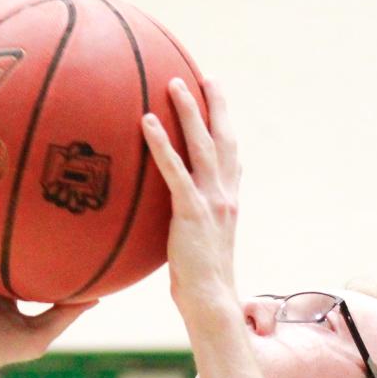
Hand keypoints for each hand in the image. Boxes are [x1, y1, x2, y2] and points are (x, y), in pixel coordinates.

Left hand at [140, 75, 240, 325]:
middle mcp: (226, 194)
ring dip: (190, 111)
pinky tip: (146, 121)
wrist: (210, 301)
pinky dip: (161, 144)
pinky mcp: (192, 212)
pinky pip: (174, 170)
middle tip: (205, 76)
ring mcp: (212, 201)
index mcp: (228, 200)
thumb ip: (188, 221)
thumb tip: (167, 214)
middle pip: (224, 138)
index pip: (230, 154)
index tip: (219, 99)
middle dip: (217, 104)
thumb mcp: (197, 242)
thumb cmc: (198, 280)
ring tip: (174, 83)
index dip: (226, 125)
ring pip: (202, 145)